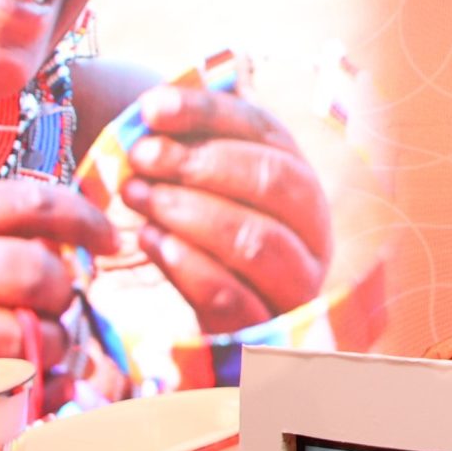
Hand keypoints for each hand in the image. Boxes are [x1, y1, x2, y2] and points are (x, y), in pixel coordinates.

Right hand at [0, 178, 113, 372]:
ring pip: (17, 333)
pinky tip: (37, 383)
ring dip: (51, 345)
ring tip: (46, 346)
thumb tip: (79, 244)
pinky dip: (35, 390)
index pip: (23, 200)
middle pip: (25, 268)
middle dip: (62, 290)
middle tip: (62, 303)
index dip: (81, 217)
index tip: (112, 241)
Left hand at [120, 87, 333, 332]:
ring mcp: (299, 283)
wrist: (224, 342)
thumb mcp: (206, 194)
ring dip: (190, 211)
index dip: (207, 112)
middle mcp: (314, 229)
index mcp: (300, 181)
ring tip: (137, 196)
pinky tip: (150, 241)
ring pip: (258, 239)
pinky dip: (188, 264)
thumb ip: (191, 153)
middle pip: (273, 180)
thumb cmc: (205, 248)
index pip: (265, 130)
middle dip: (200, 162)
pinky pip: (233, 297)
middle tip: (141, 156)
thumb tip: (155, 109)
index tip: (151, 108)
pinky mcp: (266, 332)